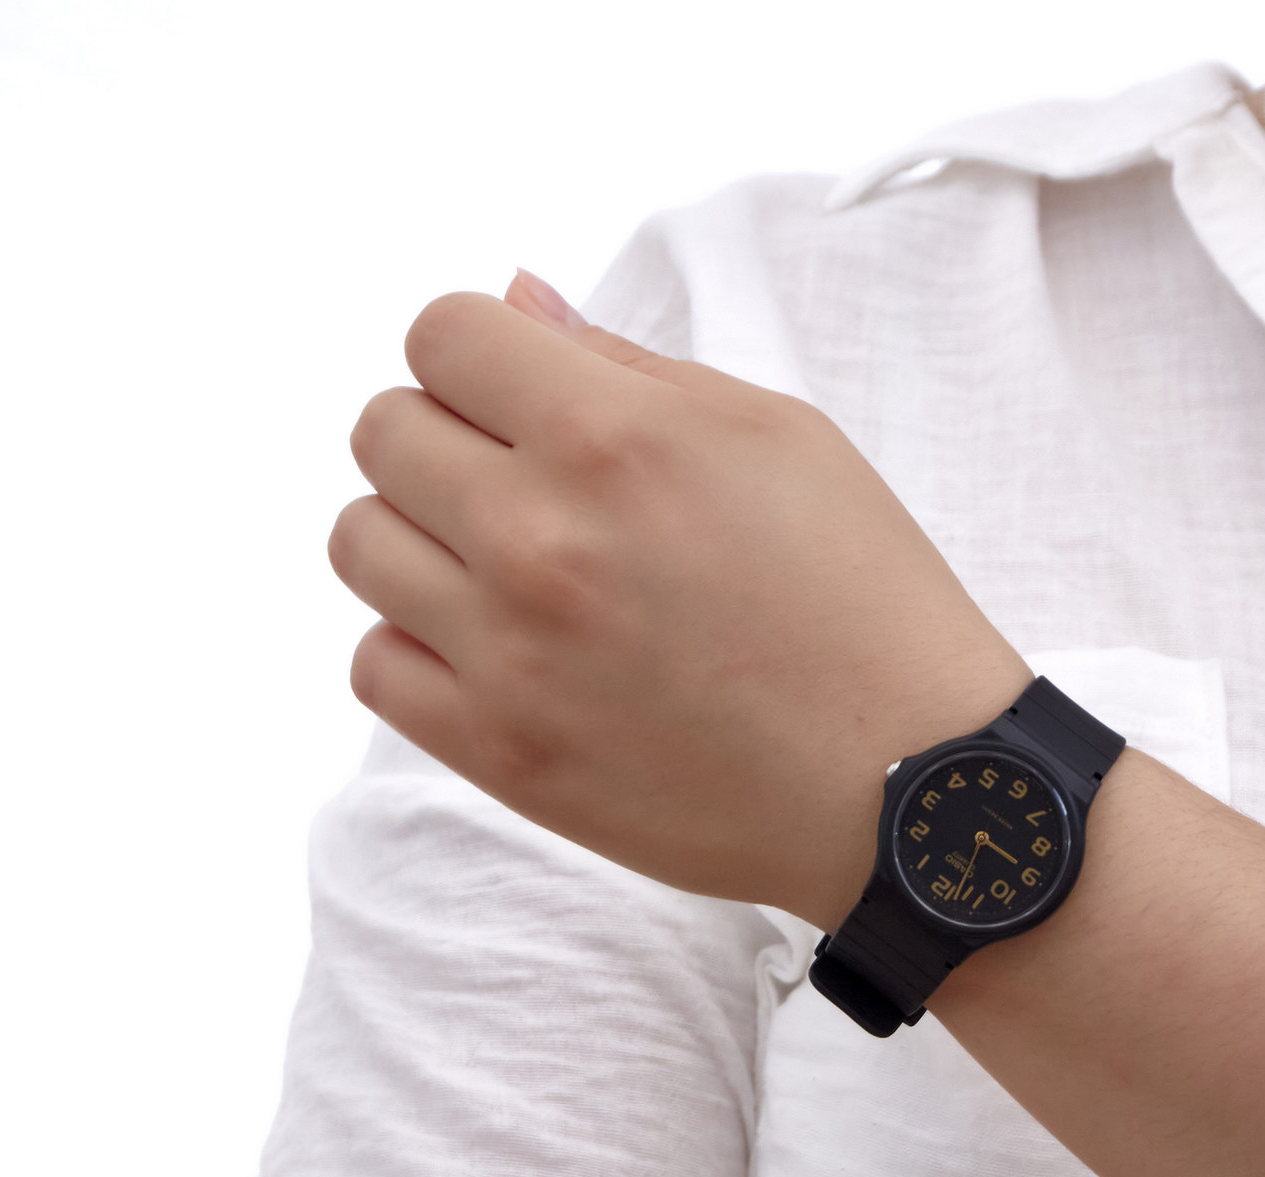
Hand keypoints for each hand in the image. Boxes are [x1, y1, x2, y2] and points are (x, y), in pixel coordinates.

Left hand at [329, 273, 1028, 929]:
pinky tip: (491, 648)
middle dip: (443, 436)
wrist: (904, 786)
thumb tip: (516, 303)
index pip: (442, 336)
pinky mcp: (501, 753)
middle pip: (384, 432)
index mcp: (612, 437)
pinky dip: (415, 645)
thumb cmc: (861, 600)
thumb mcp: (777, 438)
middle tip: (522, 486)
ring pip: (360, 545)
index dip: (478, 356)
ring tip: (501, 567)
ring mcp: (508, 655)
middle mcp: (539, 538)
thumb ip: (628, 366)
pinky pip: (375, 666)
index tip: (517, 397)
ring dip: (417, 537)